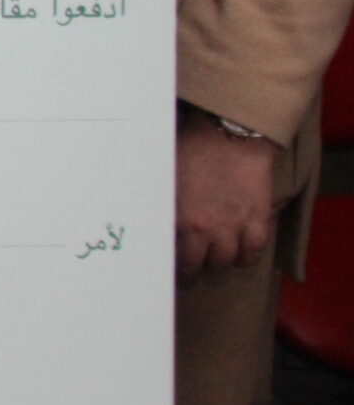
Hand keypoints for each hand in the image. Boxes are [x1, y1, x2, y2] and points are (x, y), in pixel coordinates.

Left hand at [176, 110, 283, 278]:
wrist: (230, 134)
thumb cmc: (192, 147)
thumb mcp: (166, 174)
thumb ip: (163, 200)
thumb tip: (147, 215)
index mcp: (177, 217)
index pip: (170, 254)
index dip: (169, 263)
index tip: (166, 266)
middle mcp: (205, 228)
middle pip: (198, 265)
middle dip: (192, 270)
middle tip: (190, 270)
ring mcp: (233, 226)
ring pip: (226, 262)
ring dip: (219, 263)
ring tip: (214, 260)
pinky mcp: (258, 220)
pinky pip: (254, 251)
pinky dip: (247, 256)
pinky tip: (240, 253)